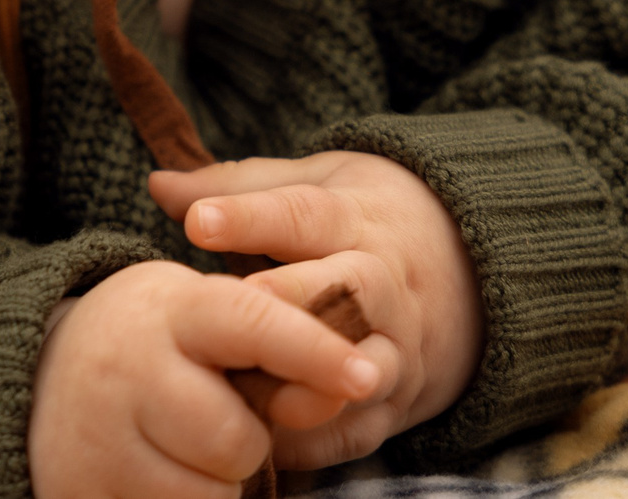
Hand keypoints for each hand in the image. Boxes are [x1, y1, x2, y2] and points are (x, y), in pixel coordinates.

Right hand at [27, 258, 381, 498]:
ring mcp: (98, 440)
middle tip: (209, 414)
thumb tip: (357, 386)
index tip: (366, 375)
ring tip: (174, 443)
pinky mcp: (85, 493)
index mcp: (167, 309)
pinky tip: (150, 473)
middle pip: (235, 439)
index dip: (315, 352)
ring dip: (213, 483)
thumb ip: (276, 347)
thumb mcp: (202, 321)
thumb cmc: (151, 346)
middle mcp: (126, 369)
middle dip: (244, 441)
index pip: (252, 323)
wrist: (35, 376)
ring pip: (209, 493)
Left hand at [150, 153, 481, 466]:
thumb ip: (238, 188)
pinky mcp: (398, 402)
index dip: (248, 217)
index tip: (196, 222)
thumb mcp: (314, 184)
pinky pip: (361, 428)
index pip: (302, 214)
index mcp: (354, 220)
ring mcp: (397, 347)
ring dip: (307, 381)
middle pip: (346, 291)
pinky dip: (316, 438)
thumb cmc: (363, 221)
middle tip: (238, 305)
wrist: (470, 273)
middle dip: (293, 300)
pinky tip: (266, 444)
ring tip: (251, 390)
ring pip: (361, 366)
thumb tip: (157, 185)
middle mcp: (384, 283)